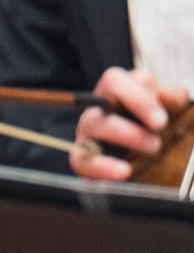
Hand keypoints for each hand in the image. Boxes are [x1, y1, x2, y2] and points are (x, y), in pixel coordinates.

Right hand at [73, 66, 187, 181]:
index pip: (115, 81)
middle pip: (103, 99)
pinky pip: (80, 161)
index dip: (138, 98)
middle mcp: (96, 110)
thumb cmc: (151, 130)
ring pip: (92, 125)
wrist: (139, 165)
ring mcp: (86, 133)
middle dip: (134, 111)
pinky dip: (102, 166)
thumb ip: (172, 101)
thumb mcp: (166, 112)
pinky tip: (124, 171)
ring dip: (126, 135)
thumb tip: (170, 95)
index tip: (161, 119)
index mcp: (114, 94)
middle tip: (160, 127)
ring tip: (153, 147)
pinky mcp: (81, 159)